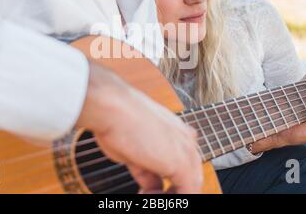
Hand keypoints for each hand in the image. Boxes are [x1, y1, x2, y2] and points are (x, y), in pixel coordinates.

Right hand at [76, 62, 202, 193]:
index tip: (146, 187)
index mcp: (176, 132)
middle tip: (148, 193)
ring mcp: (187, 151)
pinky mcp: (182, 165)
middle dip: (171, 190)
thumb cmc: (116, 120)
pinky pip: (186, 193)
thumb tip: (150, 185)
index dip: (164, 180)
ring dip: (168, 195)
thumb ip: (146, 169)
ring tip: (145, 194)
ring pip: (191, 185)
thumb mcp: (133, 150)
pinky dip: (167, 199)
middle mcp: (186, 140)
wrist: (113, 107)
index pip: (179, 163)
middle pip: (189, 175)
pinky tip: (146, 194)